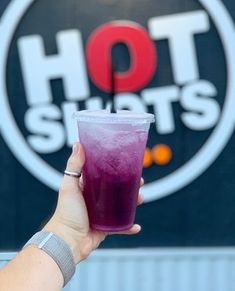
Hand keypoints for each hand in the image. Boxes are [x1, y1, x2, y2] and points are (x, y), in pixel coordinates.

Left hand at [44, 143, 143, 263]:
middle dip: (130, 185)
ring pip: (122, 206)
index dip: (116, 168)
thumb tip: (78, 144)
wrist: (67, 241)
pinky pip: (121, 227)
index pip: (104, 174)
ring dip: (134, 202)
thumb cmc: (66, 212)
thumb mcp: (69, 185)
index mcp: (88, 188)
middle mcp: (96, 199)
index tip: (127, 162)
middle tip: (140, 180)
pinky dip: (129, 226)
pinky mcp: (106, 228)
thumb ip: (74, 166)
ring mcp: (102, 214)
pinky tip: (136, 226)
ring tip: (141, 198)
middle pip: (117, 189)